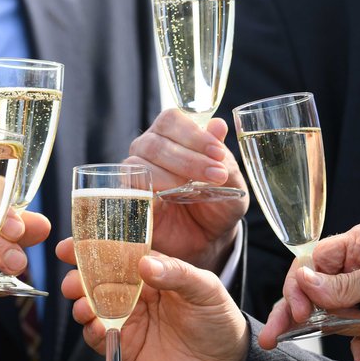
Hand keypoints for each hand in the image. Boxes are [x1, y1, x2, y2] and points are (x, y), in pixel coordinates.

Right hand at [57, 238, 247, 360]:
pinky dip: (92, 332)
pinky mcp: (125, 347)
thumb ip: (177, 273)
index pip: (117, 255)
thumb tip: (144, 263)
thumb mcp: (206, 289)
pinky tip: (96, 327)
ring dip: (82, 304)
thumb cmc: (219, 320)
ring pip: (93, 308)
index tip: (72, 245)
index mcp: (151, 272)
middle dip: (79, 278)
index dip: (93, 248)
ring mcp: (127, 320)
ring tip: (84, 305)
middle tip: (72, 281)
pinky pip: (99, 338)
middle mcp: (134, 293)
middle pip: (97, 281)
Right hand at [126, 110, 248, 272]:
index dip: (193, 133)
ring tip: (194, 190)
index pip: (172, 120)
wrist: (206, 240)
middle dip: (188, 158)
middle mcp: (150, 149)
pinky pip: (128, 184)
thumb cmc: (218, 205)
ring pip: (139, 160)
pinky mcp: (128, 196)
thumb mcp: (231, 183)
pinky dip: (150, 187)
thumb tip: (218, 125)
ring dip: (170, 173)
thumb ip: (223, 157)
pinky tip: (171, 196)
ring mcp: (136, 172)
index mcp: (175, 136)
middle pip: (155, 141)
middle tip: (215, 175)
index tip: (218, 153)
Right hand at [260, 221, 359, 360]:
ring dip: (355, 331)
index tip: (296, 311)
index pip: (313, 262)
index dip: (299, 286)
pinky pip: (358, 340)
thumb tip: (303, 283)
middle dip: (300, 317)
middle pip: (315, 293)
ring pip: (336, 320)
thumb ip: (344, 283)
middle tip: (274, 336)